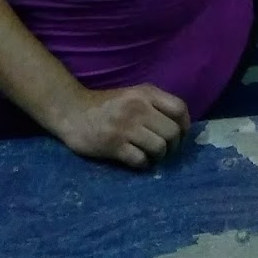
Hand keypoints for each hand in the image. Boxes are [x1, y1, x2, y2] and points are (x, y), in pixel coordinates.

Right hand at [53, 82, 190, 169]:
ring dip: (158, 156)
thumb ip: (155, 104)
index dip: (185, 125)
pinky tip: (137, 160)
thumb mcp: (134, 95)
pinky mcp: (114, 145)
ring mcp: (126, 127)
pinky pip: (140, 160)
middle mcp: (139, 108)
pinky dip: (143, 164)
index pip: (179, 108)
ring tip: (150, 155)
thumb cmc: (107, 105)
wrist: (73, 111)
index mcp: (146, 93)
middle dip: (173, 145)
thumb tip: (179, 125)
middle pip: (172, 132)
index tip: (180, 135)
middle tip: (165, 150)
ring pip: (159, 147)